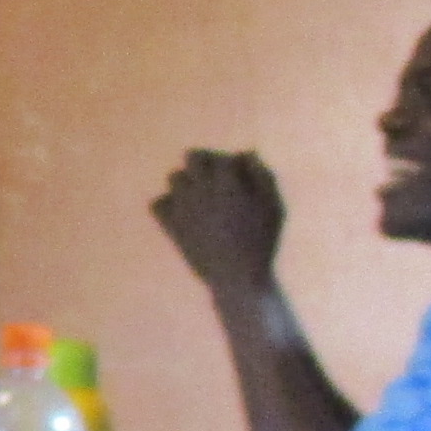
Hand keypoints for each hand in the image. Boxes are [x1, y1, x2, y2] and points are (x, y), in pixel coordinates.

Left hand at [152, 149, 284, 299]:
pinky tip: (185, 215)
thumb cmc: (262, 240)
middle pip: (192, 156)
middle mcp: (201, 188)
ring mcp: (183, 206)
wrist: (238, 277)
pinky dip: (168, 205)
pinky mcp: (171, 226)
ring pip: (174, 177)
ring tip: (204, 201)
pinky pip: (157, 204)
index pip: (222, 156)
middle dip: (205, 163)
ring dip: (188, 184)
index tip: (242, 182)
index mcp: (228, 180)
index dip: (233, 166)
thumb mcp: (274, 206)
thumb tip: (247, 153)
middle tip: (219, 182)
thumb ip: (263, 174)